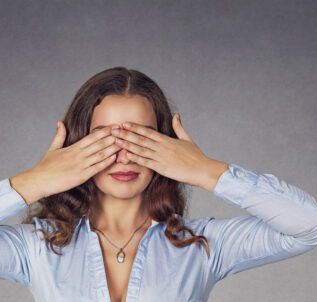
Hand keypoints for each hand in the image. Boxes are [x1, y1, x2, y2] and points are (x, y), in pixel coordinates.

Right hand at [10, 121, 121, 202]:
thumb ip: (59, 135)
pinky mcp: (81, 176)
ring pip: (100, 154)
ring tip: (123, 142)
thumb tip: (60, 122)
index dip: (104, 131)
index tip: (113, 126)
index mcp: (73, 148)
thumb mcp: (52, 148)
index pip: (92, 137)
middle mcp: (78, 154)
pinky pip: (96, 168)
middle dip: (112, 137)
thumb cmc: (45, 166)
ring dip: (112, 148)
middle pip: (98, 143)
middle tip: (123, 131)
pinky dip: (106, 162)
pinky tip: (114, 157)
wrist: (40, 180)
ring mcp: (80, 165)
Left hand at [110, 113, 227, 190]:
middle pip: (141, 138)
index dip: (135, 127)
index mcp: (167, 140)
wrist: (203, 170)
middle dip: (126, 134)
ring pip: (141, 149)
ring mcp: (162, 157)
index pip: (148, 131)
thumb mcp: (187, 139)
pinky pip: (146, 162)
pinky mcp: (162, 168)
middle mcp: (162, 147)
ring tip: (115, 141)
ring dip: (127, 144)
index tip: (124, 123)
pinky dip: (135, 159)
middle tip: (113, 129)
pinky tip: (126, 156)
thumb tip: (176, 115)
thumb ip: (179, 127)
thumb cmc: (197, 156)